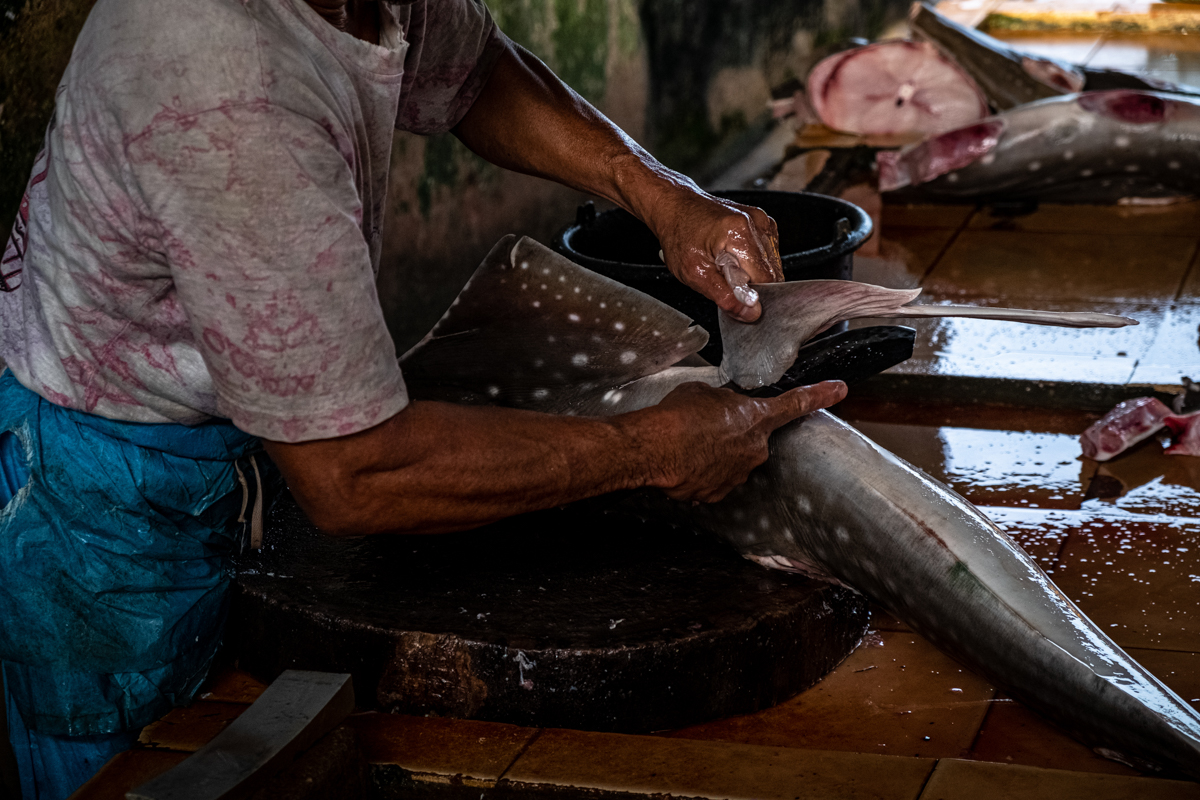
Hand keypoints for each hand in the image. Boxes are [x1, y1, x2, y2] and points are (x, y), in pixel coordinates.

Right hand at [618, 380, 846, 502]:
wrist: (656, 450)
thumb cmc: (678, 417)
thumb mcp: (704, 393)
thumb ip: (722, 400)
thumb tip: (718, 406)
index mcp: (756, 418)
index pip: (796, 403)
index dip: (820, 394)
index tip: (839, 390)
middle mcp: (754, 449)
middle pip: (752, 438)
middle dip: (732, 432)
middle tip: (705, 425)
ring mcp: (738, 474)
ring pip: (732, 460)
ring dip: (714, 452)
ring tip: (688, 443)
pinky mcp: (718, 493)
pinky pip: (714, 478)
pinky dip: (701, 471)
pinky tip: (683, 461)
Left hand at [648, 188, 783, 322]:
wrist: (675, 206)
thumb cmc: (679, 234)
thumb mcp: (694, 273)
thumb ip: (725, 297)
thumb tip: (751, 313)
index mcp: (740, 233)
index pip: (767, 280)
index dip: (752, 295)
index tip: (734, 297)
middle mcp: (757, 223)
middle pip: (772, 272)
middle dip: (751, 284)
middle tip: (723, 277)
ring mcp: (762, 220)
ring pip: (772, 265)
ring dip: (752, 273)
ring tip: (725, 264)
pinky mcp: (762, 222)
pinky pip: (768, 254)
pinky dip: (753, 263)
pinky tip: (733, 257)